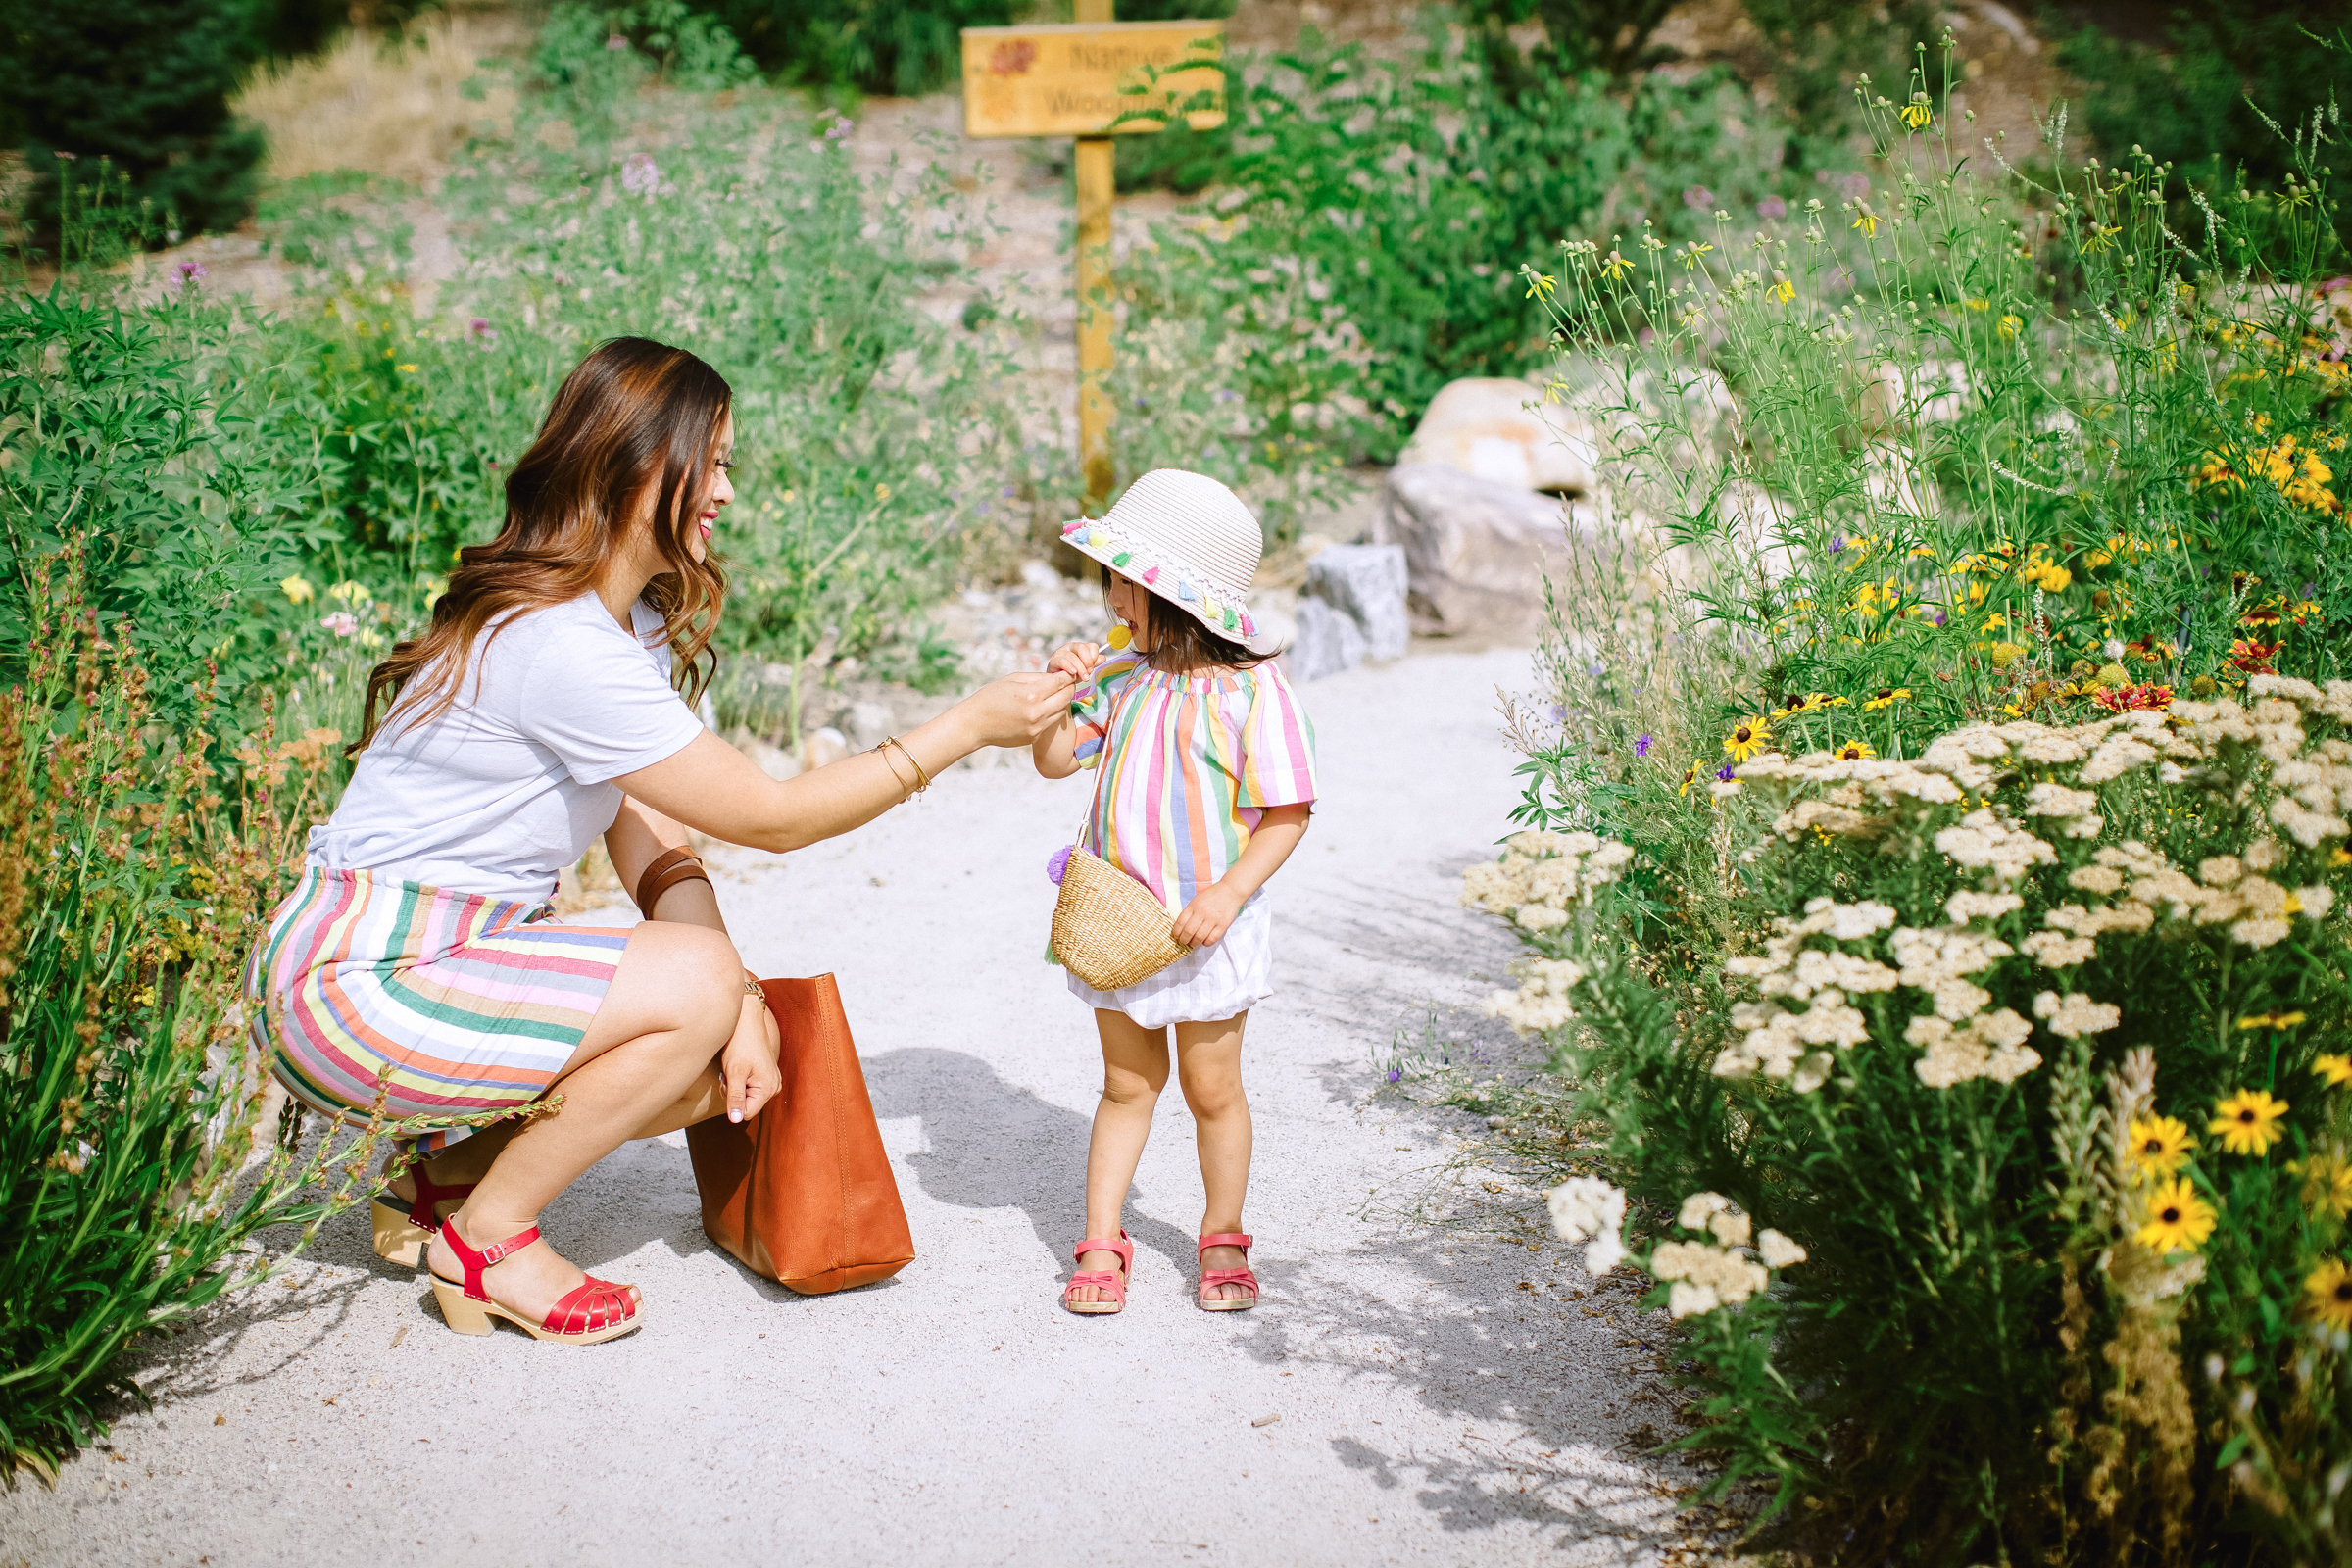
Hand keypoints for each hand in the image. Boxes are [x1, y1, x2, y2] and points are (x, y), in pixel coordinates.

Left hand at [721, 975, 781, 1121]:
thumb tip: (735, 1120)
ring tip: (734, 1069)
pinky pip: (750, 1088)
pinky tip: (739, 1067)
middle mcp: (775, 1087)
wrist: (747, 1022)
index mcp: (769, 1088)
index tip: (729, 1082)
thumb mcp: (734, 1072)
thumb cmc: (740, 1044)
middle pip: (746, 1105)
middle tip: (730, 1074)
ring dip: (736, 1087)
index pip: (745, 1113)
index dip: (732, 1102)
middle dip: (734, 1094)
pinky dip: (740, 1081)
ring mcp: (772, 1081)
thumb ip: (735, 1097)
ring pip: (747, 1097)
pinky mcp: (767, 1076)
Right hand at [955, 669, 1075, 748]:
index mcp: (1031, 694)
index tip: (1068, 673)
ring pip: (1061, 711)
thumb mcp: (1012, 679)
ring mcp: (1036, 727)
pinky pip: (1049, 723)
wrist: (975, 724)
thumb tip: (1058, 676)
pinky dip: (1049, 714)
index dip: (1067, 676)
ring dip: (1060, 702)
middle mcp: (1037, 712)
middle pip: (1066, 697)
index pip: (1060, 682)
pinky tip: (1040, 709)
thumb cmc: (991, 697)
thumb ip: (1037, 677)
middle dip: (1068, 688)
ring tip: (1053, 695)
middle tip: (1066, 683)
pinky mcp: (1034, 737)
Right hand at [1046, 640, 1103, 681]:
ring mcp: (1061, 652)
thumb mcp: (1085, 669)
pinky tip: (1073, 673)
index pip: (1091, 646)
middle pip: (1081, 648)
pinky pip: (1062, 661)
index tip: (1093, 667)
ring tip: (1084, 678)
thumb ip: (1093, 663)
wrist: (1056, 681)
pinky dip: (1069, 667)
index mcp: (1081, 648)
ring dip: (1080, 668)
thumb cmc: (1071, 673)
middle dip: (1087, 661)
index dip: (1094, 656)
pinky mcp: (1053, 660)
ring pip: (1072, 656)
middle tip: (1089, 673)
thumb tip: (1103, 658)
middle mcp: (1071, 647)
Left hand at [1171, 883, 1246, 947]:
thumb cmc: (1212, 895)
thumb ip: (1190, 911)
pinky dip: (1207, 943)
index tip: (1177, 936)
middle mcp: (1202, 912)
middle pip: (1189, 931)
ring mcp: (1213, 919)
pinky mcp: (1223, 925)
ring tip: (1194, 943)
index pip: (1181, 922)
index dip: (1176, 932)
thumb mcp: (1197, 899)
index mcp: (1194, 905)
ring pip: (1199, 937)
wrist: (1231, 891)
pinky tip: (1205, 941)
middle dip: (1184, 940)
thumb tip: (1182, 927)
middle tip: (1185, 941)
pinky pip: (1212, 938)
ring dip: (1194, 943)